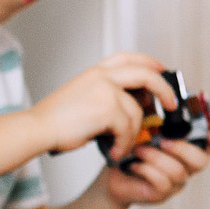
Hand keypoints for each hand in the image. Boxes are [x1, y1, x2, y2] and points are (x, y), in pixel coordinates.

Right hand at [30, 53, 178, 159]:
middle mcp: (102, 76)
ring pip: (137, 112)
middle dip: (164, 90)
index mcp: (96, 71)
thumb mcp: (84, 96)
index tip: (162, 70)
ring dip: (132, 134)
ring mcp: (106, 90)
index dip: (150, 62)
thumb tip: (136, 105)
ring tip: (120, 146)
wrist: (38, 128)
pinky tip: (115, 151)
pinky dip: (124, 144)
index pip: (129, 57)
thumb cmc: (57, 120)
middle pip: (146, 75)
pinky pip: (128, 129)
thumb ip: (108, 95)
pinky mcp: (107, 108)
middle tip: (171, 106)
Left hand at [102, 124, 209, 205]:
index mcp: (189, 146)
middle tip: (162, 141)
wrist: (112, 174)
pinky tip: (134, 164)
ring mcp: (176, 182)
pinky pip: (162, 182)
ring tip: (138, 150)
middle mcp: (187, 166)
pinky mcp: (162, 194)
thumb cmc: (131, 149)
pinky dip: (146, 169)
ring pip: (178, 171)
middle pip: (201, 161)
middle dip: (181, 149)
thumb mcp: (145, 129)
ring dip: (156, 158)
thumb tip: (161, 102)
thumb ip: (158, 119)